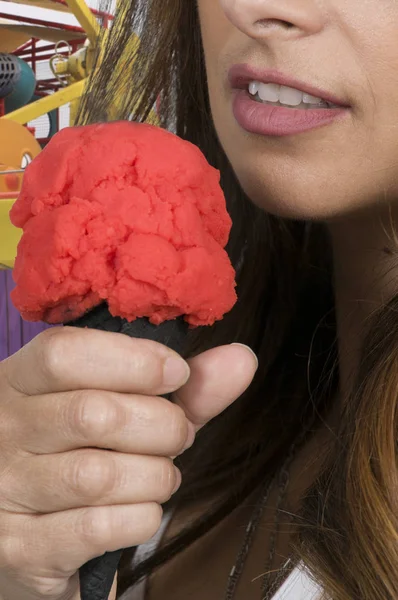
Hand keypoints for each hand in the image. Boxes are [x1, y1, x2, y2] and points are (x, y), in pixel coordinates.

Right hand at [0, 327, 256, 599]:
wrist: (33, 534)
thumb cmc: (85, 454)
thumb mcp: (127, 409)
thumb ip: (183, 388)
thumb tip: (242, 359)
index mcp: (18, 381)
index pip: (63, 352)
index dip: (134, 360)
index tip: (177, 374)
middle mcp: (2, 431)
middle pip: (94, 414)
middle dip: (162, 425)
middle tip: (180, 434)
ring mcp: (4, 490)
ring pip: (99, 475)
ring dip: (156, 475)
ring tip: (162, 474)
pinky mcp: (19, 548)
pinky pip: (98, 528)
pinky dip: (140, 517)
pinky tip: (141, 510)